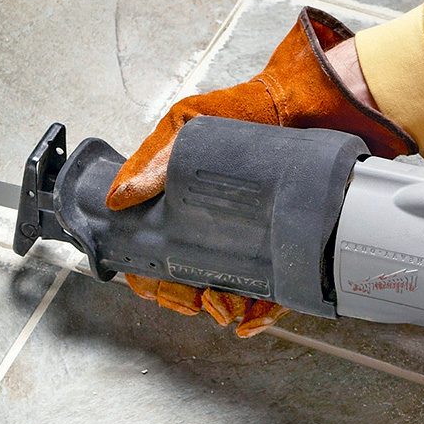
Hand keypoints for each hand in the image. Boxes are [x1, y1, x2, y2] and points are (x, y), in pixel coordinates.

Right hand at [108, 8, 415, 335]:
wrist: (305, 104)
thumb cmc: (246, 108)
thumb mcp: (189, 123)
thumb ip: (154, 160)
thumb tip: (118, 198)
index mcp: (183, 202)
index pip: (153, 252)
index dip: (149, 275)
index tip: (155, 279)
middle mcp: (213, 226)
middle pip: (182, 281)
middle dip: (182, 298)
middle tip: (194, 295)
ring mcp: (249, 240)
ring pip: (223, 296)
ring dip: (218, 309)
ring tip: (224, 303)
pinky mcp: (284, 249)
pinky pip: (268, 297)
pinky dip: (254, 316)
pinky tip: (248, 319)